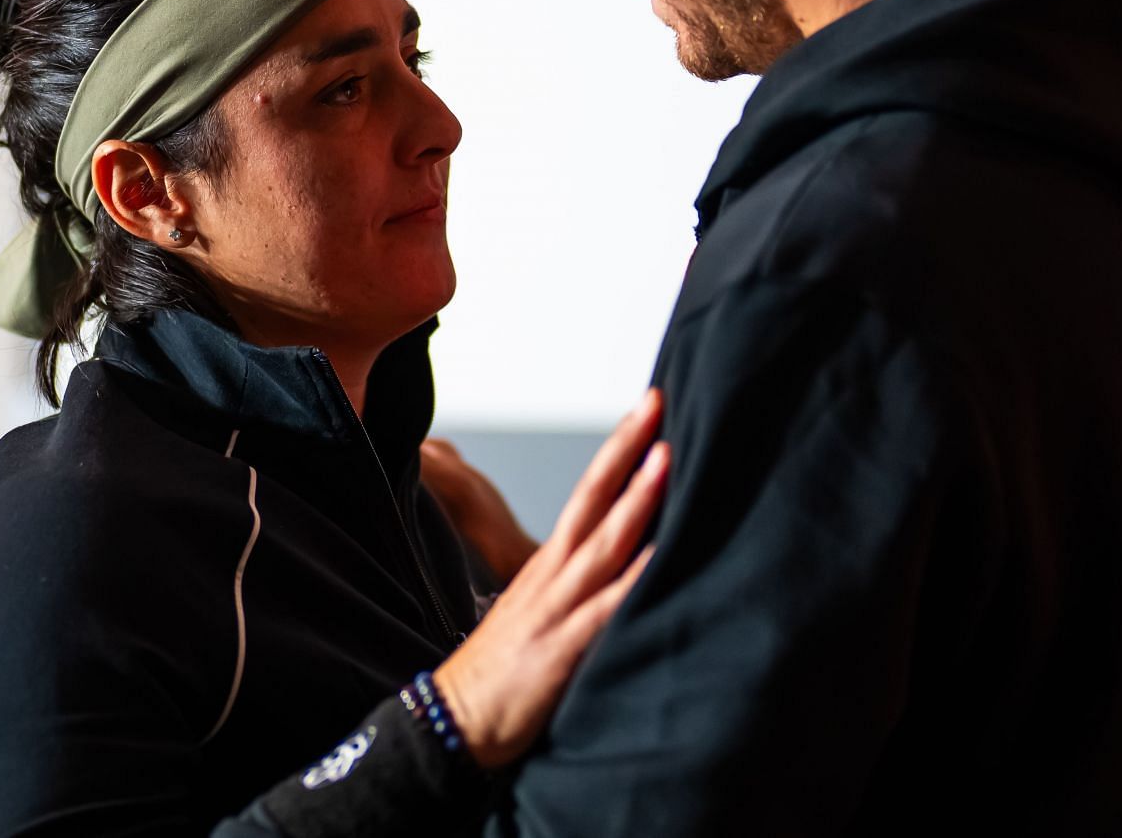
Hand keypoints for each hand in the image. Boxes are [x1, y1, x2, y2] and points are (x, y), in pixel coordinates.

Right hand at [431, 388, 667, 769]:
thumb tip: (626, 563)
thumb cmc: (503, 672)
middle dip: (627, 448)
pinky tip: (660, 557)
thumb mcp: (541, 614)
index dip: (618, 450)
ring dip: (636, 499)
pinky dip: (633, 580)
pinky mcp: (563, 649)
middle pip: (593, 497)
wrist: (455, 720)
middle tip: (656, 401)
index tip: (647, 408)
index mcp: (548, 565)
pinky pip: (604, 609)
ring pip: (603, 542)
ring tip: (666, 457)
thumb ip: (579, 587)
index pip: (589, 493)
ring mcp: (558, 608)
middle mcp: (554, 575)